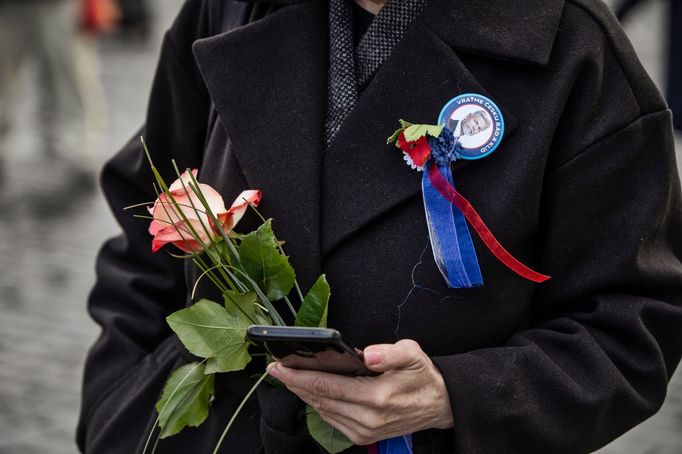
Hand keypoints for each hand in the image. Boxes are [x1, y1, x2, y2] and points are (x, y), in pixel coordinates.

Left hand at [266, 339, 453, 445]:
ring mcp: (364, 430)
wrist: (440, 405)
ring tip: (290, 377)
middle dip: (295, 383)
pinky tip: (311, 392)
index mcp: (376, 397)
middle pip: (319, 399)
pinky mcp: (363, 436)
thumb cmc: (423, 376)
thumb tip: (367, 355)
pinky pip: (332, 419)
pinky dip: (318, 404)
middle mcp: (367, 418)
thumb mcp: (413, 354)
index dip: (299, 376)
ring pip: (322, 411)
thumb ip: (390, 353)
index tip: (280, 366)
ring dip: (304, 394)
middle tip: (276, 368)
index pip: (326, 385)